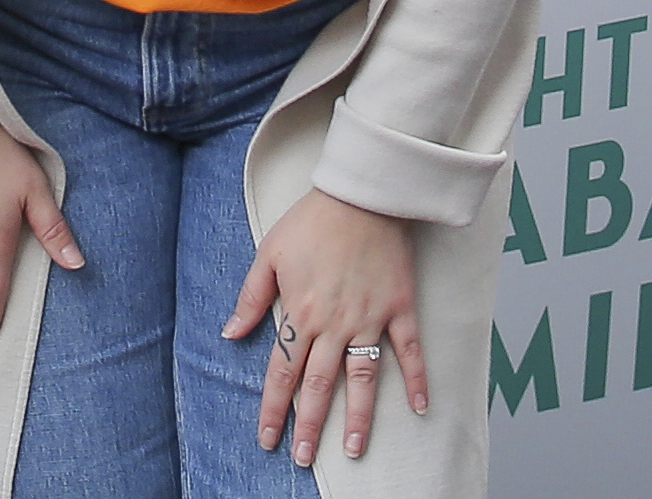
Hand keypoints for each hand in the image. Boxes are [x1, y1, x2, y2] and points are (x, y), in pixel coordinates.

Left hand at [231, 192, 427, 466]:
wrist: (362, 193)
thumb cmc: (313, 220)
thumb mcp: (270, 254)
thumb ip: (251, 298)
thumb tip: (231, 333)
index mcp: (301, 311)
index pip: (283, 372)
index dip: (274, 409)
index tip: (268, 439)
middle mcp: (334, 322)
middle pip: (319, 384)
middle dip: (309, 425)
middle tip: (304, 458)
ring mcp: (370, 317)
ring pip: (363, 378)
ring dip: (358, 417)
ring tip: (354, 449)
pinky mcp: (399, 307)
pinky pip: (409, 350)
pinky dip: (417, 379)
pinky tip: (420, 408)